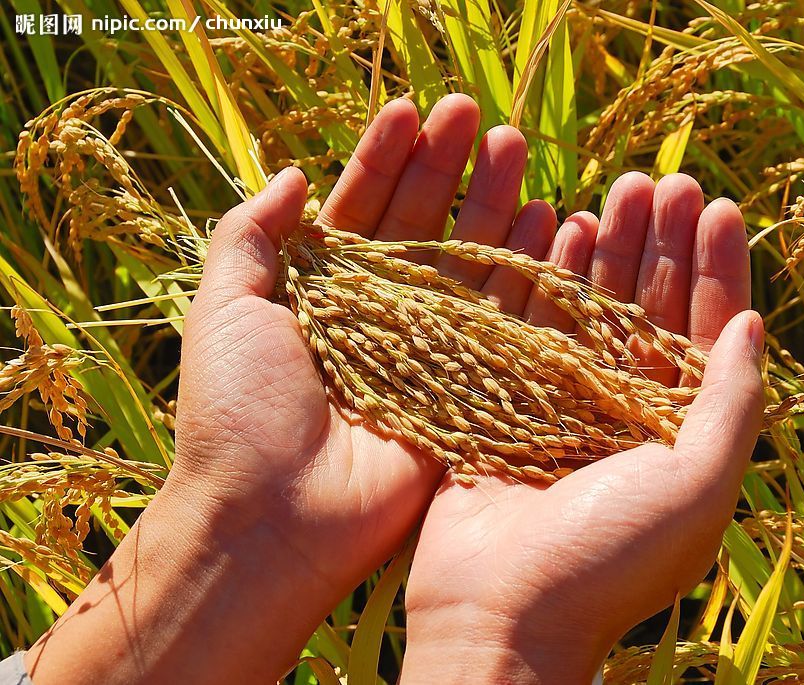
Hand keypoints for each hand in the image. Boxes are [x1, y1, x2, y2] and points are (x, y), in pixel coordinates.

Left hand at [25, 94, 501, 683]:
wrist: (274, 519)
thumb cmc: (237, 414)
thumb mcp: (223, 309)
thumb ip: (249, 236)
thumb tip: (289, 173)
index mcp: (324, 292)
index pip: (361, 209)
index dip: (385, 158)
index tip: (411, 109)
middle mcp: (381, 315)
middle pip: (422, 227)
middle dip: (448, 167)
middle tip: (475, 114)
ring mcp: (428, 351)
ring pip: (467, 263)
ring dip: (493, 204)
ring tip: (515, 147)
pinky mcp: (467, 388)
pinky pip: (503, 319)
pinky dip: (526, 271)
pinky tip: (546, 220)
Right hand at [400, 169, 762, 681]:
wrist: (497, 613)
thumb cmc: (607, 560)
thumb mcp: (696, 487)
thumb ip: (731, 407)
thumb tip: (755, 325)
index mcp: (680, 431)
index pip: (706, 333)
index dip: (715, 268)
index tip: (717, 204)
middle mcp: (626, 409)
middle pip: (649, 307)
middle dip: (663, 244)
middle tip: (668, 179)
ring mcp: (564, 400)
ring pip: (592, 306)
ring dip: (608, 248)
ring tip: (620, 188)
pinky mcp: (507, 396)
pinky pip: (529, 321)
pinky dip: (544, 275)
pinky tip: (557, 228)